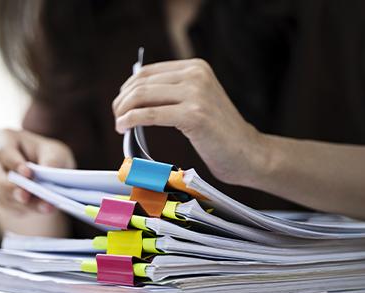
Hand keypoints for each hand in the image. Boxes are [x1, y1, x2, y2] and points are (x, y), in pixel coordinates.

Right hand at [0, 129, 74, 236]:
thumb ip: (52, 161)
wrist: (46, 175)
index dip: (14, 163)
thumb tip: (47, 173)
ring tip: (45, 206)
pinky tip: (42, 208)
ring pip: (3, 195)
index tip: (27, 173)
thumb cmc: (48, 156)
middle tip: (26, 197)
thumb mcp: (55, 152)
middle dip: (12, 188)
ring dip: (24, 203)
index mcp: (1, 139)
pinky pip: (9, 206)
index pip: (4, 151)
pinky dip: (26, 209)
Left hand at [112, 58, 269, 185]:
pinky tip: (124, 128)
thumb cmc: (217, 133)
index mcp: (196, 67)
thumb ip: (171, 92)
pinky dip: (130, 120)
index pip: (147, 72)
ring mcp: (196, 93)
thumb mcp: (197, 100)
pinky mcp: (194, 115)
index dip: (127, 88)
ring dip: (123, 111)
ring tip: (120, 125)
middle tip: (117, 117)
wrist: (247, 153)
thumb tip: (129, 95)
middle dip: (122, 101)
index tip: (120, 105)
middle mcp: (196, 74)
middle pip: (141, 83)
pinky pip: (149, 114)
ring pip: (142, 96)